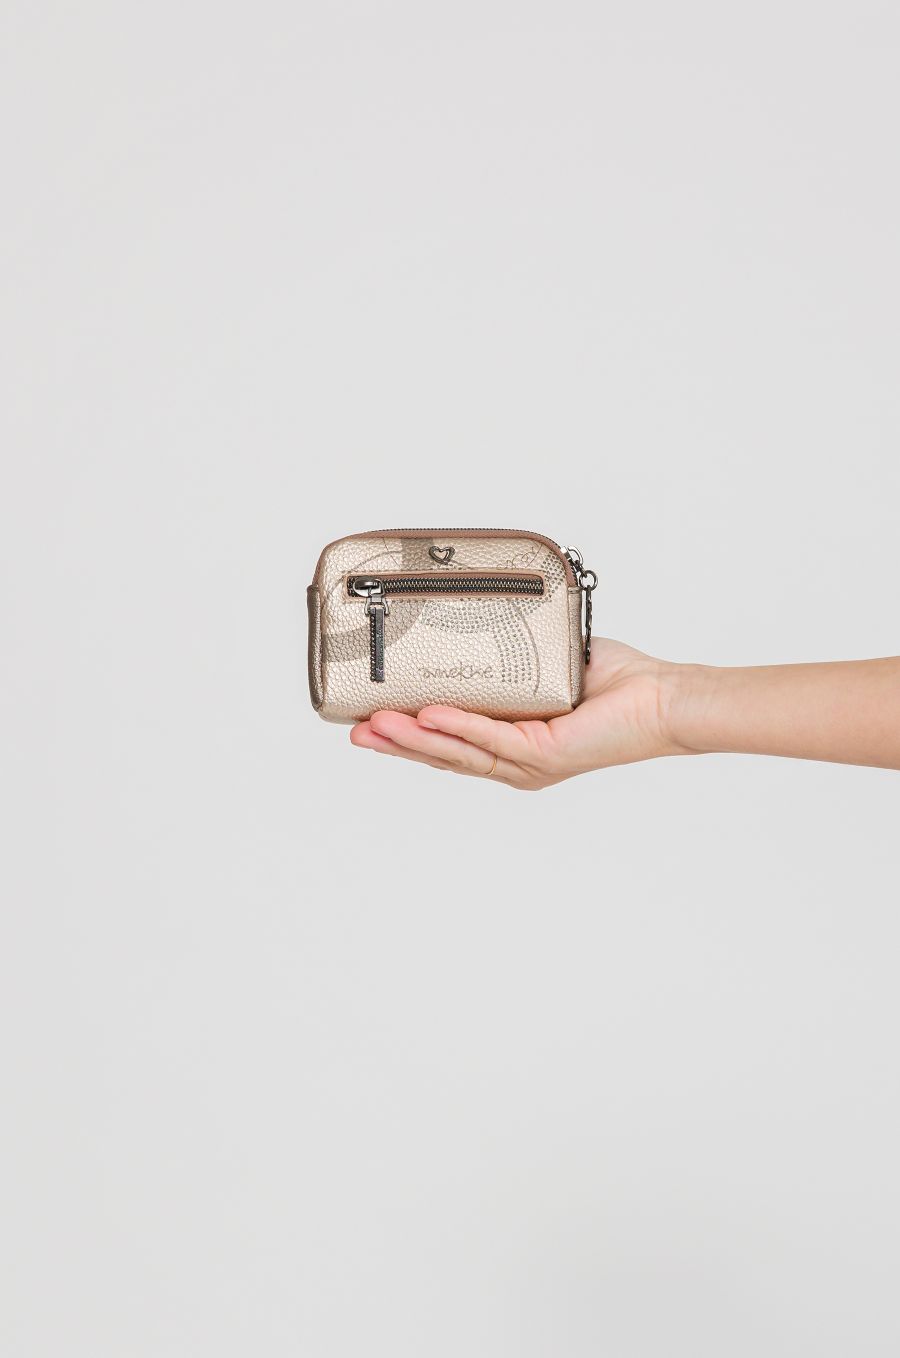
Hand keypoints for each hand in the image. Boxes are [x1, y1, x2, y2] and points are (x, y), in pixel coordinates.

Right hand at [349, 639, 684, 789]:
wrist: (659, 696)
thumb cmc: (613, 680)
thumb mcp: (544, 661)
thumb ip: (507, 650)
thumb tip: (474, 614)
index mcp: (511, 744)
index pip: (447, 742)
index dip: (406, 734)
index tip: (367, 721)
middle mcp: (515, 762)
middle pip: (441, 754)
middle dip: (394, 743)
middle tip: (353, 731)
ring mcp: (528, 763)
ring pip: (456, 750)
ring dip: (411, 738)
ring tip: (373, 726)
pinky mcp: (545, 754)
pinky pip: (490, 737)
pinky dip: (456, 726)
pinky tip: (425, 717)